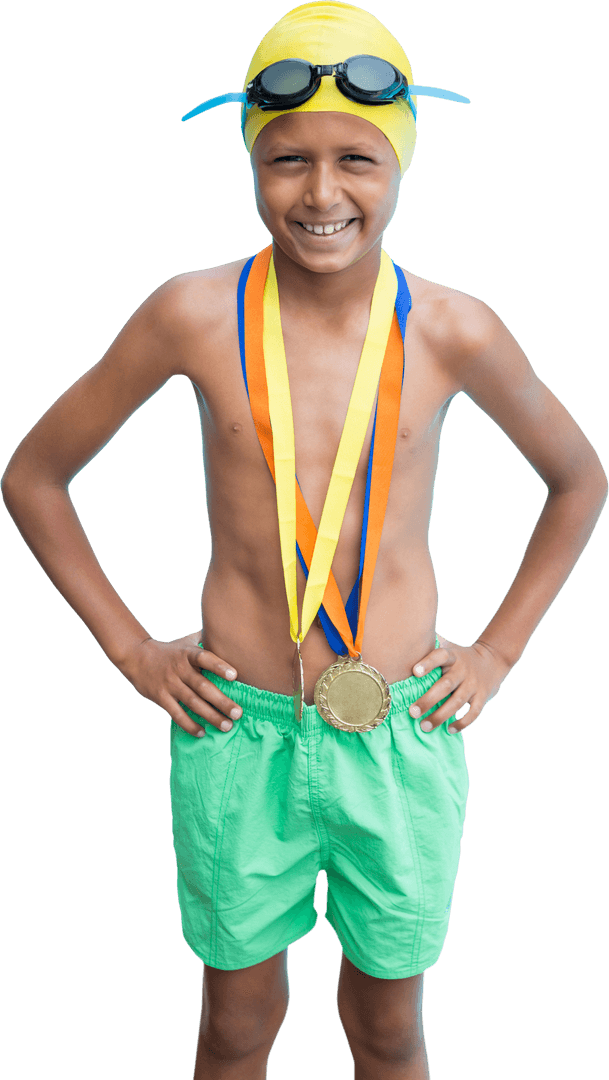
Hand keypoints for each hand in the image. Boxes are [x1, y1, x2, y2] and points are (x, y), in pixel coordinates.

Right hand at [116, 631, 242, 736]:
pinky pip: (176, 714)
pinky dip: (189, 725)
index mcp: (188, 654)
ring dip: (211, 716)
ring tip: (227, 726)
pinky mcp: (160, 697)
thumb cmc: (170, 651)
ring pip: (192, 703)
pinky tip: (202, 732)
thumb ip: (206, 639)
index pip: (205, 658)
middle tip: (238, 713)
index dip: (219, 666)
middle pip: (202, 687)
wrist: (137, 657)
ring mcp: (170, 684)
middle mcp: (180, 669)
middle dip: (222, 701)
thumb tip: (228, 633)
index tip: (235, 676)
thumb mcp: (186, 641)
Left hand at [408, 634, 511, 733]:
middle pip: (445, 685)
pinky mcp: (483, 697)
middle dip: (428, 700)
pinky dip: (462, 723)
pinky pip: (473, 712)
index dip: (428, 663)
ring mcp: (474, 684)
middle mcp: (463, 670)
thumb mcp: (448, 647)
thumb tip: (403, 641)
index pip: (440, 656)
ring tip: (424, 726)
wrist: (493, 660)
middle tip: (412, 712)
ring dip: (440, 716)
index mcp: (452, 656)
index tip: (415, 672)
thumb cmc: (459, 657)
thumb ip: (430, 646)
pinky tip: (449, 730)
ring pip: (457, 702)